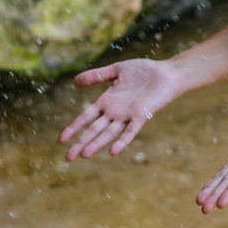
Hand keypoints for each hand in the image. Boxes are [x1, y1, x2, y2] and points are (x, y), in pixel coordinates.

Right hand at [60, 58, 185, 160]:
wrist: (167, 73)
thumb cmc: (143, 71)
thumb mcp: (116, 70)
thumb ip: (96, 76)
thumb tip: (74, 82)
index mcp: (107, 101)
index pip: (86, 117)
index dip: (74, 128)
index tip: (61, 140)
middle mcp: (115, 112)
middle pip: (94, 130)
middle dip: (80, 143)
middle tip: (68, 158)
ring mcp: (127, 116)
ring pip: (108, 133)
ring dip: (96, 144)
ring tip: (84, 155)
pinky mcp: (141, 116)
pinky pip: (130, 131)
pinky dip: (121, 141)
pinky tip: (112, 152)